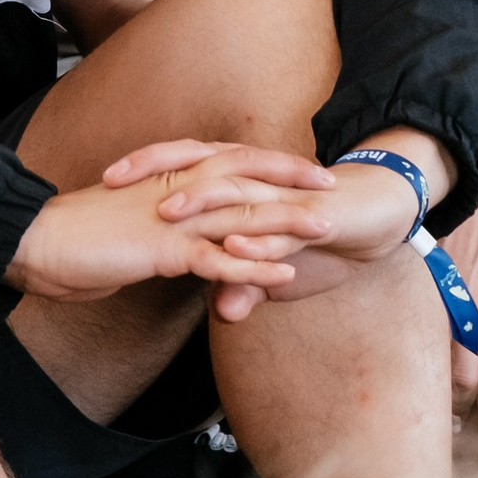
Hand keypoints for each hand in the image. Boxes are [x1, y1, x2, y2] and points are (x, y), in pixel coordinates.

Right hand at [10, 172, 315, 318]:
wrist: (33, 241)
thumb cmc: (73, 239)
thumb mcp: (126, 230)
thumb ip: (159, 233)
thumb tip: (179, 246)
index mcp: (166, 178)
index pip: (226, 163)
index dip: (265, 164)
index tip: (298, 169)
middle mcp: (173, 189)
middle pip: (243, 176)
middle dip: (289, 180)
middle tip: (331, 184)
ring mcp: (170, 217)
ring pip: (239, 213)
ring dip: (285, 221)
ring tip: (325, 228)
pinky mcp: (162, 248)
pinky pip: (217, 258)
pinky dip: (254, 266)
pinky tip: (284, 275)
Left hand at [102, 137, 422, 322]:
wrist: (380, 215)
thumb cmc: (324, 237)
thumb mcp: (278, 269)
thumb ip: (247, 283)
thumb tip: (221, 312)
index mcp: (238, 180)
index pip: (180, 165)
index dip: (140, 170)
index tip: (97, 183)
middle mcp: (255, 179)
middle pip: (196, 166)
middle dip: (154, 173)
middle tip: (111, 184)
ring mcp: (283, 196)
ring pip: (234, 194)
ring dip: (201, 202)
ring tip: (165, 212)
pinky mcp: (314, 215)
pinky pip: (280, 226)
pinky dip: (257, 238)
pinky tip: (235, 248)